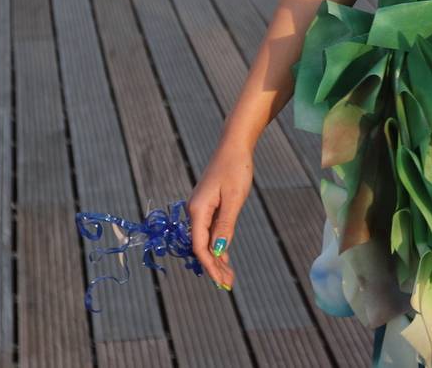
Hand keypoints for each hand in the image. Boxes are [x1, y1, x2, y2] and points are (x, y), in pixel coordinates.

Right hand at [187, 144, 253, 289]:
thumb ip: (226, 224)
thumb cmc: (236, 169)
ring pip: (206, 241)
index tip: (221, 281)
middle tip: (228, 285)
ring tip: (229, 277)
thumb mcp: (234, 197)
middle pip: (201, 246)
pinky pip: (211, 232)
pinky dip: (218, 245)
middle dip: (214, 267)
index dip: (209, 265)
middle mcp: (195, 212)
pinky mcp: (209, 207)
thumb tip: (219, 250)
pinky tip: (225, 258)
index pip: (199, 246)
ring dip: (217, 259)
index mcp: (198, 210)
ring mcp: (201, 210)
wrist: (234, 147)